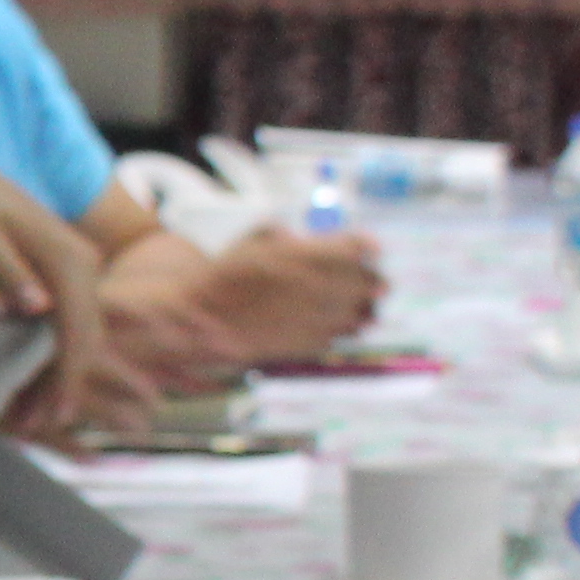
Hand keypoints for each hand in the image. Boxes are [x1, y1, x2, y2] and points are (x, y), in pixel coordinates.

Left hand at [0, 154, 115, 436]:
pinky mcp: (56, 282)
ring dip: (52, 379)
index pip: (77, 327)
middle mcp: (80, 264)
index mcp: (66, 257)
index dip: (67, 374)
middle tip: (25, 428)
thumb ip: (5, 273)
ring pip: (73, 338)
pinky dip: (43, 360)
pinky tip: (22, 389)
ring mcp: (71, 273)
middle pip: (82, 339)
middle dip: (59, 387)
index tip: (51, 414)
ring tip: (22, 420)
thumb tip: (41, 308)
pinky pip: (59, 329)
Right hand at [183, 225, 387, 365]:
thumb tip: (306, 239)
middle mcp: (314, 286)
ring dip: (364, 308)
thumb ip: (286, 237)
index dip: (365, 247)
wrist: (200, 318)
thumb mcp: (252, 242)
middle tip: (378, 283)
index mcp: (302, 256)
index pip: (355, 247)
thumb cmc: (222, 277)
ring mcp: (312, 317)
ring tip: (366, 308)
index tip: (372, 250)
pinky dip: (343, 329)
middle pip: (365, 281)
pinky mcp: (306, 343)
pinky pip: (339, 335)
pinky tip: (337, 324)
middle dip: (372, 281)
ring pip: (358, 312)